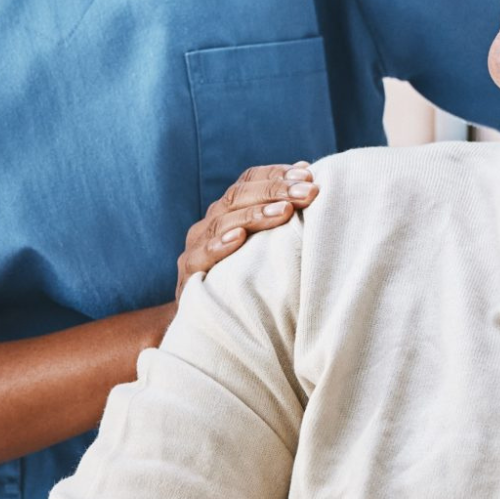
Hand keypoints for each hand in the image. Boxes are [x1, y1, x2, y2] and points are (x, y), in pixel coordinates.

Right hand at [176, 162, 317, 294]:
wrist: (214, 324)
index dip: (276, 174)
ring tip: (284, 211)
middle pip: (238, 196)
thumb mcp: (268, 243)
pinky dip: (219, 245)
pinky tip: (239, 239)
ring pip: (222, 222)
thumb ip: (284, 210)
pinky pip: (201, 257)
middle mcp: (211, 222)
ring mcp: (196, 247)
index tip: (308, 175)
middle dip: (275, 191)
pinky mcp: (189, 275)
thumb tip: (310, 176)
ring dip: (255, 214)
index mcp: (229, 210)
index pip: (249, 180)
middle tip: (307, 192)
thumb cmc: (251, 279)